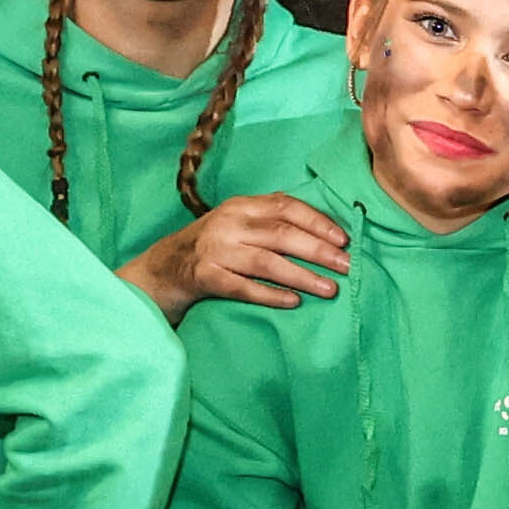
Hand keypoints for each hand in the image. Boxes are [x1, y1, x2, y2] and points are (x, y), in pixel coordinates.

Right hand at [126, 192, 349, 317]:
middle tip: (348, 266)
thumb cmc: (212, 248)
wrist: (160, 270)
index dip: (318, 222)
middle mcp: (228, 224)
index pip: (286, 206)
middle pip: (282, 234)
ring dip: (303, 276)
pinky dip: (271, 294)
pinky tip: (294, 302)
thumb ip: (271, 223)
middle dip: (319, 251)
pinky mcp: (203, 277)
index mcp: (241, 206)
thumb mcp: (239, 225)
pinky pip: (242, 287)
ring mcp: (214, 250)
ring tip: (330, 289)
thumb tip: (327, 235)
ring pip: (267, 262)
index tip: (345, 239)